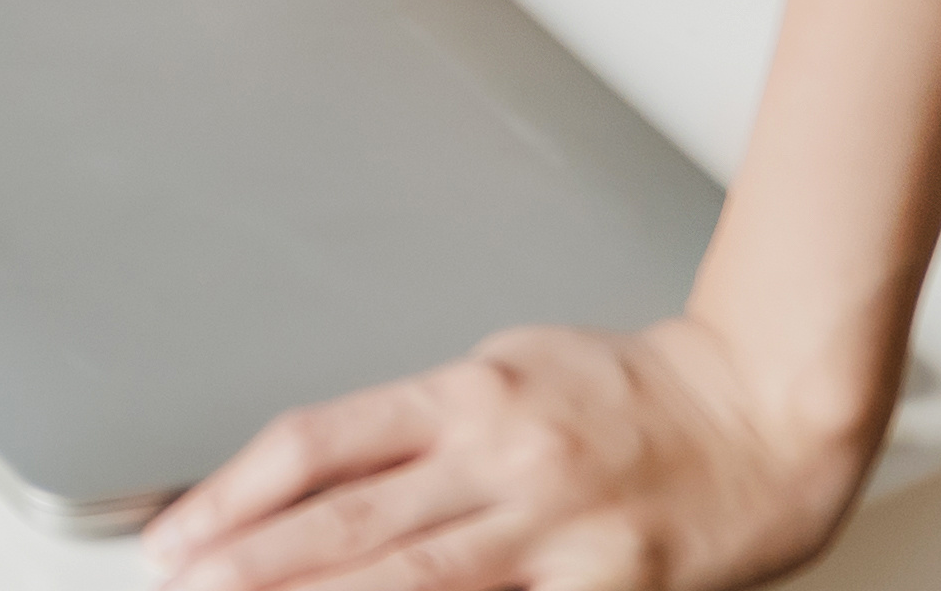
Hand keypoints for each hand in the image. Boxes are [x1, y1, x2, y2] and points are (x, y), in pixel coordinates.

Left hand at [142, 310, 864, 588]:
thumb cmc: (629, 398)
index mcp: (471, 394)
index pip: (322, 445)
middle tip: (179, 586)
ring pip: (412, 582)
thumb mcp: (507, 371)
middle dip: (250, 564)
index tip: (179, 534)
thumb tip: (316, 479)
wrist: (761, 418)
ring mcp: (554, 534)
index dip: (236, 494)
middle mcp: (504, 460)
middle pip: (350, 524)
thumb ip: (418, 430)